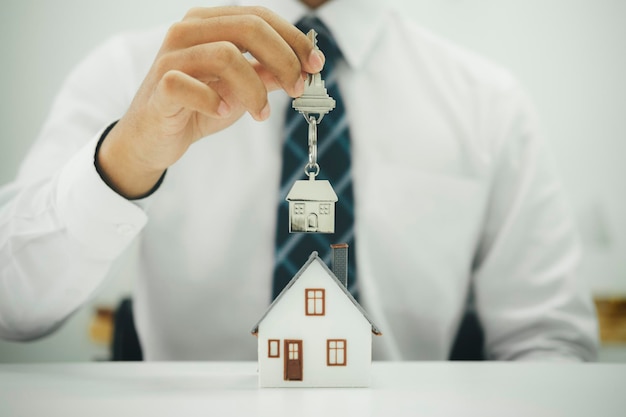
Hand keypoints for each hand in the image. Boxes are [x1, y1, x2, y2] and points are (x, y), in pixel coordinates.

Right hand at [97, 6, 323, 197]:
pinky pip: (189, 86)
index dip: (293, 39)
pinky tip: (224, 113)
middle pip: (248, 28)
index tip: (316, 64)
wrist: (153, 138)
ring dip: (254, 88)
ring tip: (262, 114)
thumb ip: (266, 76)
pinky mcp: (160, 86)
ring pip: (225, 55)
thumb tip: (302, 69)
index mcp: (210, 23)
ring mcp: (171, 57)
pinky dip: (214, 102)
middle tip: (298, 88)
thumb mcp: (240, 91)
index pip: (259, 17)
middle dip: (283, 59)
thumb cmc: (196, 108)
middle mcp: (188, 31)